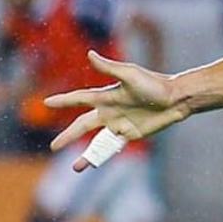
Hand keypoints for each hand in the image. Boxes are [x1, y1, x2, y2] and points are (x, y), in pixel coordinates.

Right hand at [44, 51, 187, 170]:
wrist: (176, 99)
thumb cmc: (154, 84)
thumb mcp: (130, 74)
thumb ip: (109, 67)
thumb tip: (89, 53)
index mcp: (106, 96)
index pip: (80, 99)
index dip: (64, 101)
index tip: (47, 102)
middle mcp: (109, 111)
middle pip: (83, 125)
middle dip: (69, 136)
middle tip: (54, 146)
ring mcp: (119, 124)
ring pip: (96, 142)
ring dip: (86, 154)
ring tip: (76, 168)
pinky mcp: (130, 135)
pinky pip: (112, 148)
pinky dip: (101, 156)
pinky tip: (93, 165)